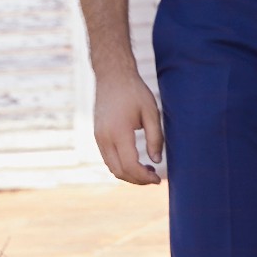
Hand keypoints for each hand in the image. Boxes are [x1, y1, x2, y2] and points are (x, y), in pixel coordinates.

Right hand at [93, 64, 164, 184]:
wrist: (112, 76)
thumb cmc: (135, 92)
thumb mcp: (151, 112)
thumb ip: (155, 138)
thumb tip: (156, 161)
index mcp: (119, 132)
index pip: (130, 165)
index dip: (144, 177)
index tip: (158, 179)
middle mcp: (104, 138)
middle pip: (119, 171)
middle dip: (137, 180)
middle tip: (154, 178)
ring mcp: (98, 137)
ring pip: (112, 167)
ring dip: (129, 174)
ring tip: (147, 171)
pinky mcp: (97, 135)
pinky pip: (108, 158)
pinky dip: (121, 166)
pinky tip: (136, 162)